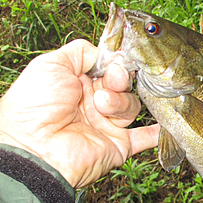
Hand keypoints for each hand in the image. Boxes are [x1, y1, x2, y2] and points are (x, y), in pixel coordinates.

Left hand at [0, 39, 158, 187]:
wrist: (35, 151)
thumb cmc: (34, 107)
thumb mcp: (50, 64)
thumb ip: (79, 52)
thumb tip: (104, 53)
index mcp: (75, 84)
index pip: (105, 67)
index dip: (113, 62)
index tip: (116, 60)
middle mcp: (91, 104)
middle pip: (121, 84)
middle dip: (119, 79)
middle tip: (112, 81)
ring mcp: (105, 126)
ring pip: (131, 105)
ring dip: (120, 102)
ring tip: (103, 106)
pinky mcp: (118, 146)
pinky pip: (144, 138)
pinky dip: (157, 132)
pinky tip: (168, 123)